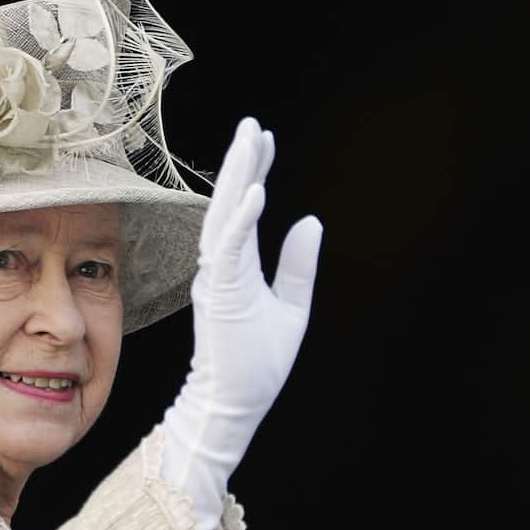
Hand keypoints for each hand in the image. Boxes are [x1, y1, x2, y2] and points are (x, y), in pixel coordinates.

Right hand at [160, 117, 322, 529]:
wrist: (234, 406)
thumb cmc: (256, 365)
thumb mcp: (292, 308)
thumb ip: (298, 265)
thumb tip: (311, 221)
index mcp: (236, 269)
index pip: (243, 210)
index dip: (253, 173)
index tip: (263, 139)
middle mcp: (221, 267)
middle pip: (229, 203)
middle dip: (241, 162)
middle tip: (251, 124)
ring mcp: (218, 279)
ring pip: (225, 216)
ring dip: (237, 178)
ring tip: (249, 140)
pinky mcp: (220, 295)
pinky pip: (230, 248)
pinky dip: (242, 219)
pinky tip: (256, 191)